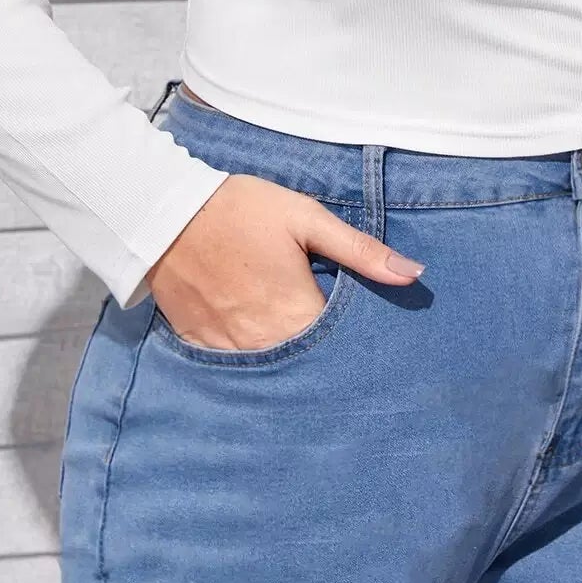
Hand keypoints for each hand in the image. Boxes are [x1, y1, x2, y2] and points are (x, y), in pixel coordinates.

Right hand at [144, 172, 425, 351]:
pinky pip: (235, 367)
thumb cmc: (242, 210)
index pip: (342, 350)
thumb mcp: (307, 219)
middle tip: (340, 347)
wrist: (167, 212)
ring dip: (290, 364)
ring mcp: (229, 350)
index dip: (359, 346)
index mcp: (296, 314)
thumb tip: (414, 274)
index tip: (372, 342)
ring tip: (303, 347)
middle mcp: (264, 343)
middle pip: (308, 369)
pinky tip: (263, 343)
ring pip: (272, 372)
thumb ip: (361, 252)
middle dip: (326, 361)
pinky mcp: (201, 346)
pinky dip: (252, 360)